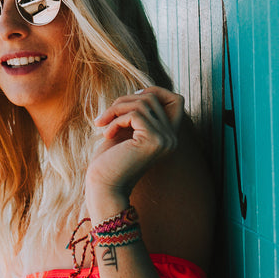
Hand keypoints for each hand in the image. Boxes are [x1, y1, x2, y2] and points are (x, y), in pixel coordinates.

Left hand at [86, 87, 184, 210]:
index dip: (155, 91)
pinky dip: (115, 120)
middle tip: (105, 117)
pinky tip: (106, 134)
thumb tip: (142, 91)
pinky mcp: (153, 140)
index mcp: (168, 137)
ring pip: (142, 103)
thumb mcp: (126, 130)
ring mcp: (166, 140)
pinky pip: (134, 114)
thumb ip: (138, 113)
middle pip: (152, 98)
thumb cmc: (110, 160)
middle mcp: (172, 138)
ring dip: (116, 108)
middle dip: (124, 101)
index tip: (130, 99)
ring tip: (102, 123)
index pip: (177, 100)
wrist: (104, 186)